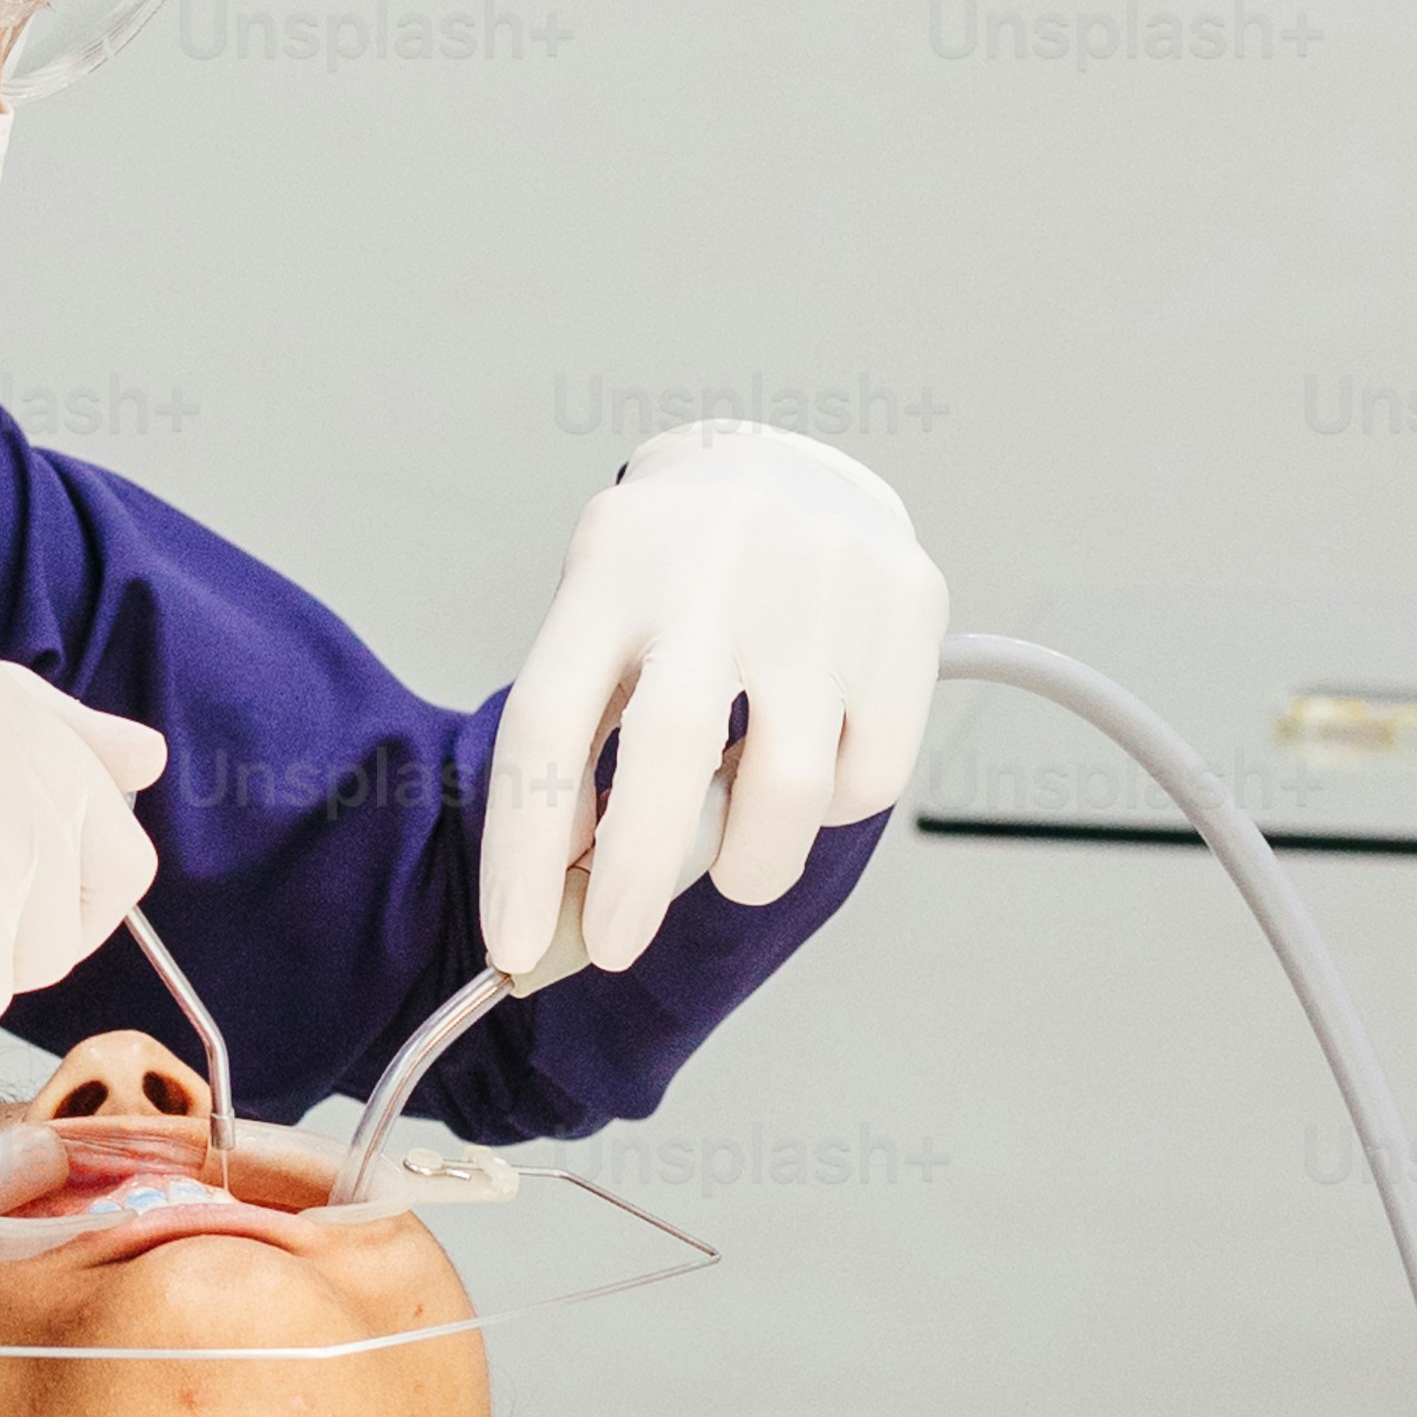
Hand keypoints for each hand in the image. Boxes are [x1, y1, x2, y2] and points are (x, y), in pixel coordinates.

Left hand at [482, 426, 948, 978]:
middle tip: (612, 945)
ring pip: (788, 790)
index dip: (523, 852)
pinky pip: (871, 778)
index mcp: (610, 570)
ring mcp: (819, 589)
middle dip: (632, 881)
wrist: (793, 470)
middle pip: (666, 754)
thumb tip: (565, 890)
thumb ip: (579, 744)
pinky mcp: (906, 613)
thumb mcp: (600, 623)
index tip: (510, 944)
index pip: (546, 724)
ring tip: (734, 855)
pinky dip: (832, 812)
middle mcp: (713, 571)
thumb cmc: (674, 579)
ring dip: (747, 863)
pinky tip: (808, 772)